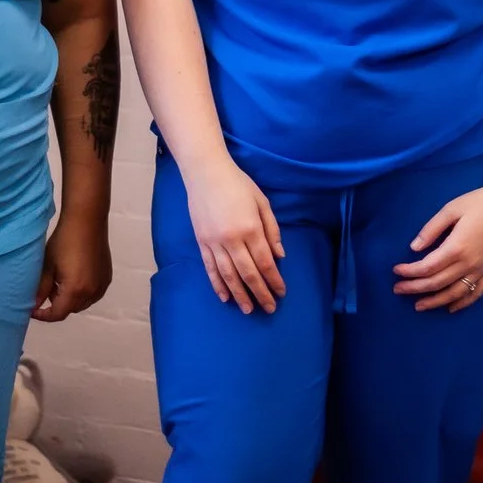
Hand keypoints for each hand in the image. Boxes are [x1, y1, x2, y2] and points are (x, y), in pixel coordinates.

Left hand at [33, 203, 110, 320]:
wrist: (87, 221)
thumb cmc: (63, 242)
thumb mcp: (48, 266)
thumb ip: (41, 289)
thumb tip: (34, 306)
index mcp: (75, 290)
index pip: (58, 314)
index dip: (44, 315)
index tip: (33, 309)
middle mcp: (91, 292)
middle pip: (71, 309)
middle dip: (57, 305)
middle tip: (46, 291)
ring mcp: (101, 285)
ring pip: (83, 303)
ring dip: (70, 300)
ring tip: (60, 283)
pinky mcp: (107, 277)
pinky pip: (93, 294)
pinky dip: (83, 293)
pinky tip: (75, 278)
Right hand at [187, 159, 285, 313]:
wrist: (206, 173)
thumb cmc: (238, 184)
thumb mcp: (262, 202)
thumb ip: (272, 230)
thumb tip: (279, 256)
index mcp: (250, 228)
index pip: (265, 262)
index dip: (274, 280)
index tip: (281, 293)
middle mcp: (232, 239)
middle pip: (248, 273)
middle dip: (260, 293)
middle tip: (269, 308)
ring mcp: (214, 242)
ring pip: (229, 275)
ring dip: (240, 295)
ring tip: (248, 310)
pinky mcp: (202, 242)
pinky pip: (211, 268)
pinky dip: (218, 285)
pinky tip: (225, 297)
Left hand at [393, 185, 482, 312]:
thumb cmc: (479, 203)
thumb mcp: (451, 209)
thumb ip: (431, 229)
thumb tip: (414, 248)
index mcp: (456, 247)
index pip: (427, 267)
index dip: (409, 271)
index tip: (396, 271)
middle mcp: (469, 263)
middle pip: (437, 283)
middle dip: (415, 288)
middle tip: (398, 289)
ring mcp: (481, 270)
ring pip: (454, 293)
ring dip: (435, 301)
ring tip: (418, 305)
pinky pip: (476, 293)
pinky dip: (462, 303)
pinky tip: (450, 308)